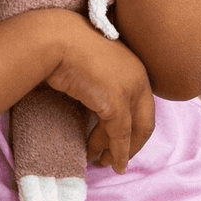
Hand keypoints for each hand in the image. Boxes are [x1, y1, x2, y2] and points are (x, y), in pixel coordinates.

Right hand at [42, 13, 155, 172]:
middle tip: (116, 159)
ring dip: (118, 152)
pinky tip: (108, 162)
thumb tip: (98, 100)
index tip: (123, 141)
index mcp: (136, 66)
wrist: (56, 38)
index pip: (143, 105)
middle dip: (132, 145)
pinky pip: (119, 135)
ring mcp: (130, 90)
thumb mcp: (93, 63)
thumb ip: (103, 81)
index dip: (136, 127)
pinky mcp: (116, 102)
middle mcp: (139, 78)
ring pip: (131, 132)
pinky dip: (116, 152)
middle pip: (144, 122)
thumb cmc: (66, 45)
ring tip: (103, 162)